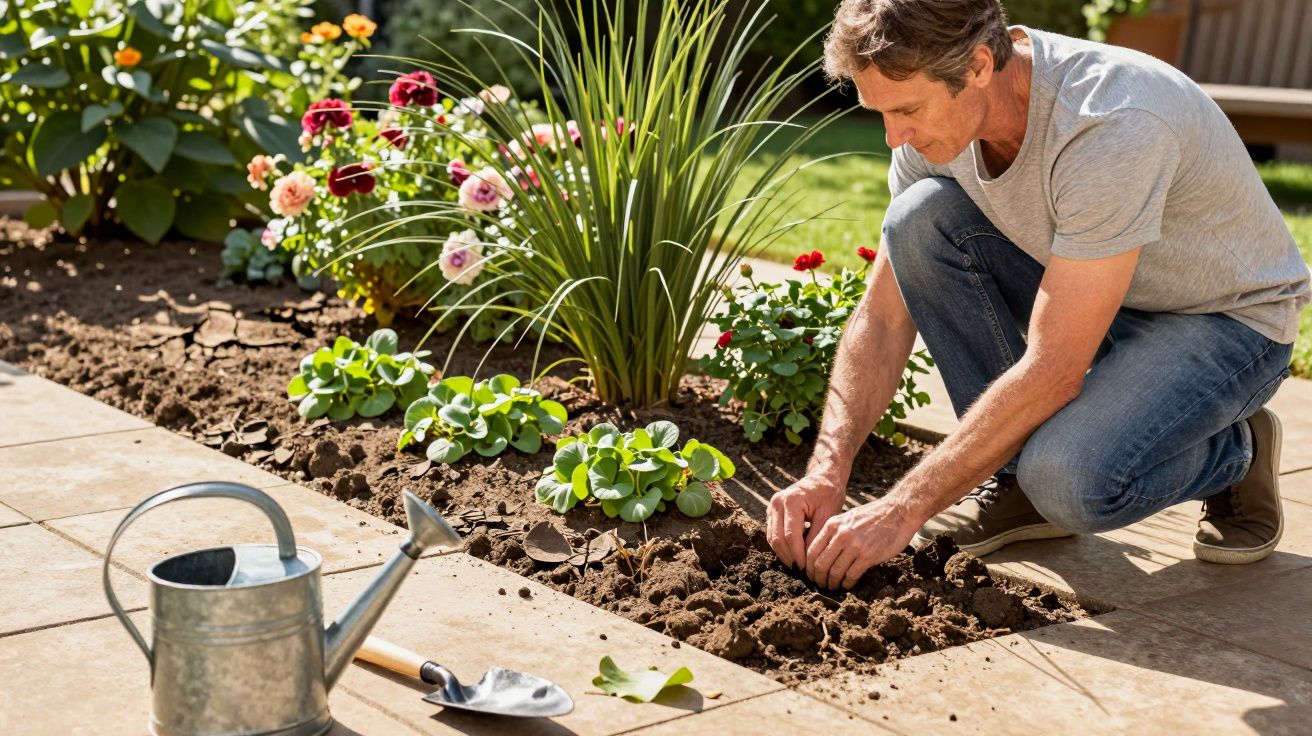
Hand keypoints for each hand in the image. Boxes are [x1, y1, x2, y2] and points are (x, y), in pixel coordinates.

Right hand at [766, 474, 846, 569]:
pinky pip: (772, 533)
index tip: (807, 569)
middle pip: (778, 538)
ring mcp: (772, 505)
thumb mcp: (827, 515)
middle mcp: (777, 502)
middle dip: (789, 558)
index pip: (790, 536)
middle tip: (802, 572)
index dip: (798, 555)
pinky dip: (781, 546)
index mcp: (791, 501)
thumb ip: (816, 536)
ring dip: (783, 554)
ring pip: (772, 538)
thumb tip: (810, 561)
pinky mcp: (772, 510)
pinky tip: (793, 556)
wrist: (823, 477)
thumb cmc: (829, 493)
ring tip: (797, 567)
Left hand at [805, 497, 920, 589]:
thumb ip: (834, 532)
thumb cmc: (873, 516)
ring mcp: (854, 546)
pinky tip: (847, 585)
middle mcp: (840, 535)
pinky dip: (847, 583)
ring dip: (832, 583)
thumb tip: (822, 552)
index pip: (811, 551)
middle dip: (818, 578)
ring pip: (834, 572)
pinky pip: (851, 575)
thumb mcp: (847, 518)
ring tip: (833, 587)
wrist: (899, 511)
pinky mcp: (868, 555)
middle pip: (820, 564)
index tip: (811, 575)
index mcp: (832, 525)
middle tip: (820, 585)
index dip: (809, 567)